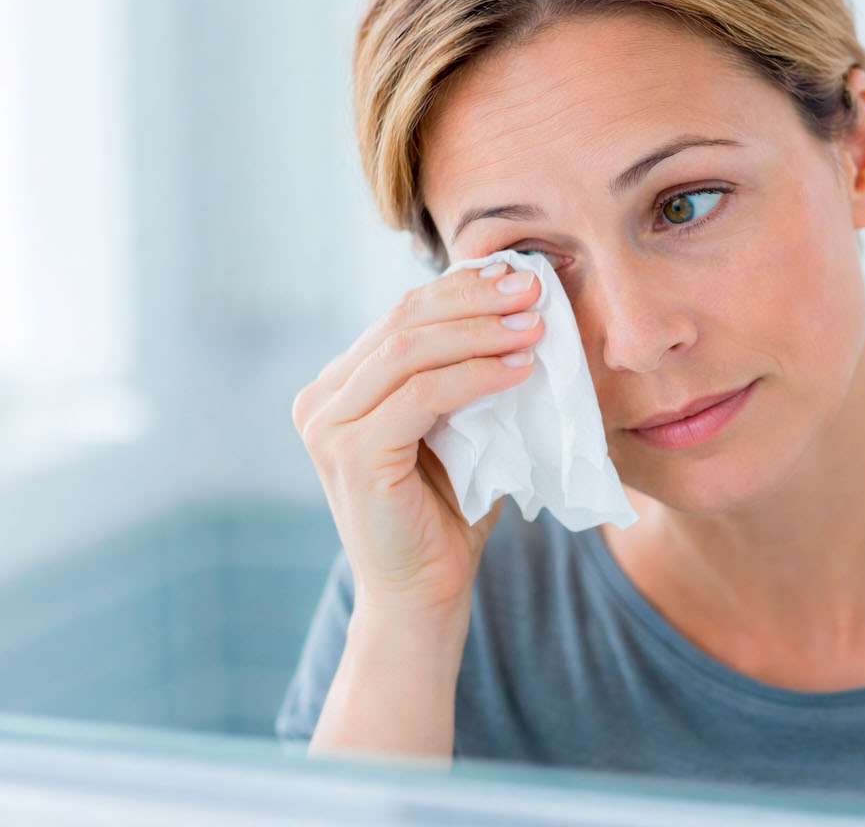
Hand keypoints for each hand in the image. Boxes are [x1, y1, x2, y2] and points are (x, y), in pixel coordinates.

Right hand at [291, 261, 543, 616]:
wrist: (424, 596)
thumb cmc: (448, 513)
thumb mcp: (456, 428)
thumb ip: (464, 376)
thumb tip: (517, 311)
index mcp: (340, 386)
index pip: (403, 315)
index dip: (462, 289)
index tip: (521, 275)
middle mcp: (321, 400)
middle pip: (404, 321)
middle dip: (475, 299)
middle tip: (534, 288)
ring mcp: (328, 427)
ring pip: (411, 351)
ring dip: (481, 332)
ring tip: (536, 326)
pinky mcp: (350, 455)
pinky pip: (422, 395)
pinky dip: (476, 375)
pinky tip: (519, 370)